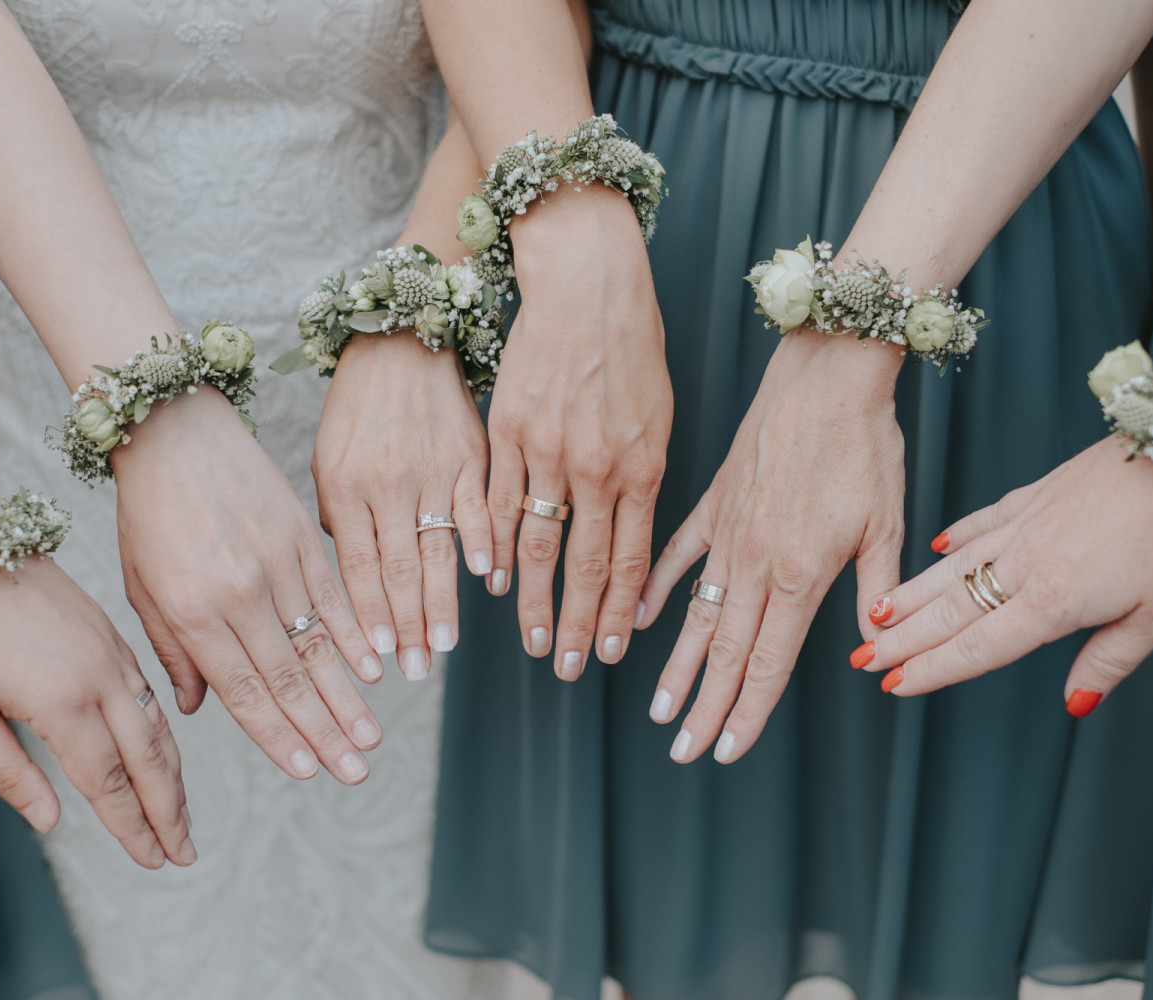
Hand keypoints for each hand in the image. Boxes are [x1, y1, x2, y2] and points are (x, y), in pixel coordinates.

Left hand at [0, 557, 192, 868]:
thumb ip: (6, 771)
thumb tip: (50, 822)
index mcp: (62, 700)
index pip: (108, 780)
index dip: (131, 826)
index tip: (151, 860)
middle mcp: (101, 678)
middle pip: (149, 758)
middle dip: (169, 810)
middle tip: (184, 855)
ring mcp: (113, 655)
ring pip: (158, 726)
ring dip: (173, 776)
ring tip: (181, 816)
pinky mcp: (114, 638)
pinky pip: (151, 695)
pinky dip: (163, 736)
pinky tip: (163, 757)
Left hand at [112, 390, 383, 784]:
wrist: (174, 431)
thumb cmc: (149, 512)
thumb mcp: (142, 587)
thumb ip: (172, 650)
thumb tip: (197, 708)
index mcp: (192, 614)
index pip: (243, 692)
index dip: (278, 737)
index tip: (307, 771)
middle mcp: (238, 596)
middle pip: (288, 680)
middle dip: (324, 734)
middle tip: (355, 774)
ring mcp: (274, 566)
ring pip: (318, 646)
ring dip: (348, 697)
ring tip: (371, 738)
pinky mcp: (299, 538)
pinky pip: (333, 597)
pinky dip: (356, 636)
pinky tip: (376, 669)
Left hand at [312, 331, 491, 679]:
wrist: (398, 342)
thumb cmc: (354, 410)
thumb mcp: (326, 460)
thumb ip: (337, 520)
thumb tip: (352, 582)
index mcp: (345, 485)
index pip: (358, 566)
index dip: (370, 617)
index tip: (380, 660)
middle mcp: (387, 481)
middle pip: (399, 567)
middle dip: (408, 625)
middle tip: (417, 669)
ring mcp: (431, 468)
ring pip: (438, 547)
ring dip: (443, 601)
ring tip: (447, 644)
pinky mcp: (469, 453)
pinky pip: (478, 506)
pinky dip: (484, 542)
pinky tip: (489, 578)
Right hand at [490, 184, 671, 679]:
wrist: (587, 282)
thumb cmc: (631, 343)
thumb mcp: (659, 414)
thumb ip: (645, 477)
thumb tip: (635, 531)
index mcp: (643, 466)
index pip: (632, 559)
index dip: (621, 612)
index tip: (613, 651)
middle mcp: (597, 467)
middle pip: (587, 566)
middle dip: (579, 625)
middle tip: (570, 669)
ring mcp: (548, 450)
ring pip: (539, 544)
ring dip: (534, 601)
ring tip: (533, 641)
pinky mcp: (507, 430)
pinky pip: (497, 501)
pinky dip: (495, 545)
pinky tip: (493, 580)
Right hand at [639, 330, 905, 763]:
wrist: (826, 376)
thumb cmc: (865, 445)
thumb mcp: (886, 523)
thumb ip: (876, 590)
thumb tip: (873, 649)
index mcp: (801, 573)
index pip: (770, 661)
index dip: (748, 711)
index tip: (725, 751)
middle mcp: (756, 562)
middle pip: (727, 652)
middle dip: (703, 708)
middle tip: (681, 751)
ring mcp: (727, 533)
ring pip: (698, 615)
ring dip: (678, 666)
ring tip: (659, 707)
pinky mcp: (713, 504)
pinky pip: (678, 556)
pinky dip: (659, 590)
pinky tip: (641, 622)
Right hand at [856, 393, 1152, 709]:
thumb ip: (1109, 661)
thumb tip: (1075, 702)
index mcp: (1054, 599)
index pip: (978, 646)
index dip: (932, 669)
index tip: (895, 684)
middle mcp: (1026, 563)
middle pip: (950, 611)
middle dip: (901, 639)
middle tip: (862, 658)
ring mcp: (1024, 525)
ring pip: (952, 568)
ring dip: (910, 595)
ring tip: (876, 614)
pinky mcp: (1035, 496)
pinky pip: (981, 523)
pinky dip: (953, 539)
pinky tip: (934, 549)